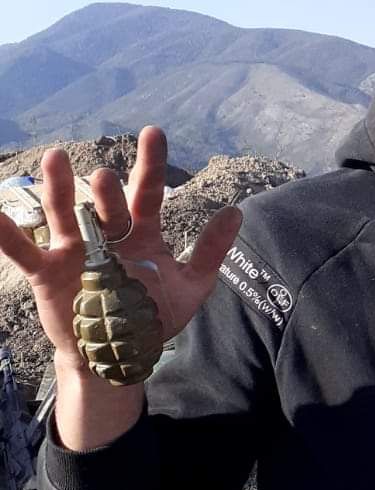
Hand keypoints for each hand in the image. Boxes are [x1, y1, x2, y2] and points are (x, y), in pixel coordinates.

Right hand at [0, 126, 241, 377]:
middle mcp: (106, 236)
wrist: (117, 356)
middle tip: (106, 178)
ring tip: (56, 158)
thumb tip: (236, 211)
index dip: (151, 165)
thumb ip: (210, 251)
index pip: (147, 193)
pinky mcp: (47, 272)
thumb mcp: (191, 287)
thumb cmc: (152, 318)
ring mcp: (75, 251)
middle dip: (107, 192)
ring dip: (60, 188)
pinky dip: (6, 233)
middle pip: (106, 205)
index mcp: (141, 235)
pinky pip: (23, 250)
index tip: (154, 132)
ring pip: (66, 214)